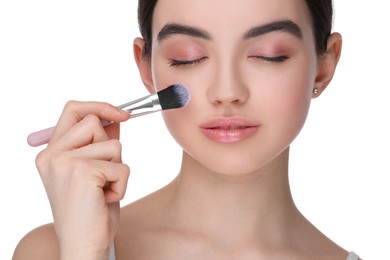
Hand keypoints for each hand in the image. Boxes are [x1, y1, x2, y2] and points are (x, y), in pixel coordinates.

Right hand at [35, 101, 130, 259]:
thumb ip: (100, 144)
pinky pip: (122, 166)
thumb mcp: (96, 171)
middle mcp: (52, 155)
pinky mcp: (82, 172)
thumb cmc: (91, 209)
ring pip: (114, 144)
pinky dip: (122, 184)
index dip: (100, 106)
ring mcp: (64, 162)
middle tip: (102, 175)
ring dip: (118, 168)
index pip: (73, 110)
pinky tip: (105, 199)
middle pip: (95, 122)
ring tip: (102, 190)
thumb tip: (116, 119)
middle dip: (110, 147)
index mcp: (51, 152)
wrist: (84, 244)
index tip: (123, 115)